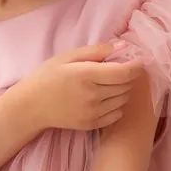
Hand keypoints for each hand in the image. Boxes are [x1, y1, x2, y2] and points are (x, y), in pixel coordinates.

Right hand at [23, 41, 143, 131]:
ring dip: (123, 90)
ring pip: (123, 100)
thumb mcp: (68, 57)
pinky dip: (117, 105)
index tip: (139, 60)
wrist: (31, 106)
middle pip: (126, 86)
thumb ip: (96, 51)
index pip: (124, 72)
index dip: (136, 65)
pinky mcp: (92, 124)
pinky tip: (107, 98)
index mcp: (86, 75)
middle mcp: (92, 95)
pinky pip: (116, 114)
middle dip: (128, 76)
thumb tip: (122, 46)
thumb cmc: (48, 77)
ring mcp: (93, 112)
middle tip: (120, 69)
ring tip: (111, 84)